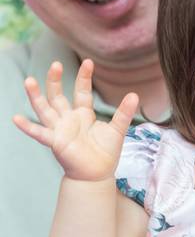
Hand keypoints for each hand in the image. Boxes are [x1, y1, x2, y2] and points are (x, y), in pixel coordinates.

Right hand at [12, 60, 137, 181]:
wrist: (98, 174)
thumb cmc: (106, 152)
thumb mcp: (118, 129)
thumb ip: (124, 112)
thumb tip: (135, 95)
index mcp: (83, 114)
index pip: (81, 91)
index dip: (84, 77)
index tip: (88, 62)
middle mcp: (68, 119)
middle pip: (58, 95)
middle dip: (56, 80)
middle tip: (56, 64)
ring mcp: (60, 129)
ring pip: (45, 109)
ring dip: (36, 96)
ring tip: (29, 81)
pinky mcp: (56, 142)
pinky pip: (40, 134)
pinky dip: (28, 127)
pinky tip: (16, 119)